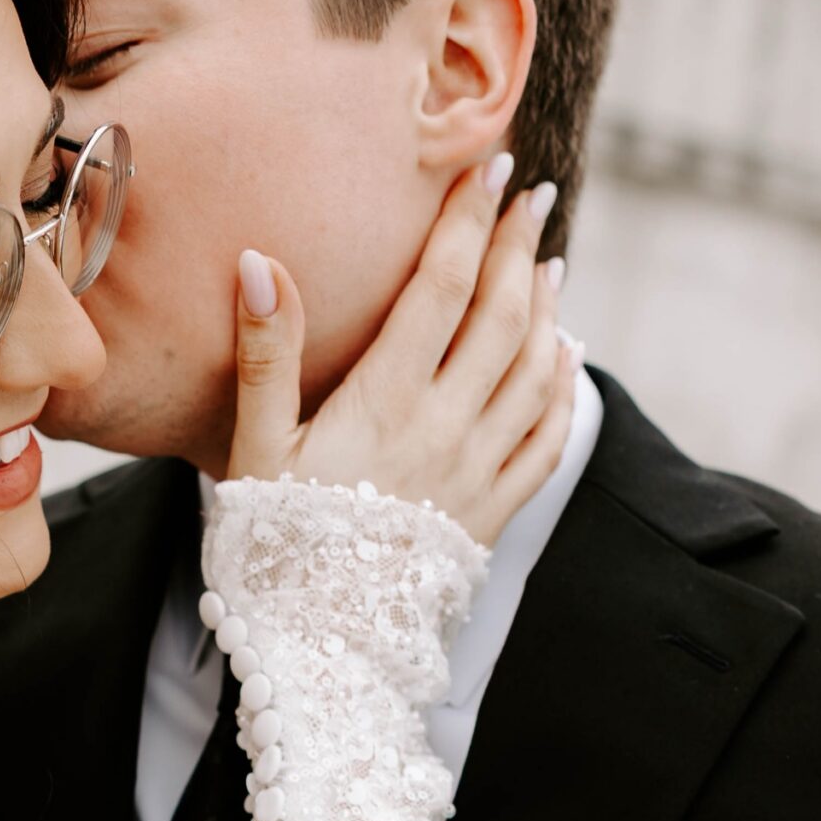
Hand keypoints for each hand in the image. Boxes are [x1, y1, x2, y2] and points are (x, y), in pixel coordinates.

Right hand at [226, 154, 577, 548]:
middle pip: (499, 317)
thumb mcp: (254, 449)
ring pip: (534, 371)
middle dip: (516, 247)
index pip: (441, 289)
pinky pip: (547, 441)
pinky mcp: (492, 514)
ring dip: (547, 308)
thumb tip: (262, 262)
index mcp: (384, 404)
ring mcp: (477, 474)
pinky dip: (563, 390)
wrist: (321, 650)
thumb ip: (266, 354)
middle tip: (531, 197)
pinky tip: (565, 357)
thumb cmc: (275, 548)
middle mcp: (445, 430)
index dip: (466, 223)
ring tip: (547, 262)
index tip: (489, 170)